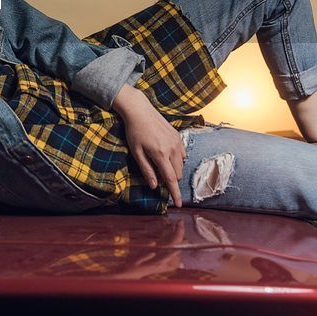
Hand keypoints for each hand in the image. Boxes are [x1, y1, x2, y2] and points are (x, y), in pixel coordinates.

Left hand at [113, 87, 185, 207]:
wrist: (140, 110)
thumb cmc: (134, 132)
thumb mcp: (136, 153)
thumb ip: (147, 170)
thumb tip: (155, 186)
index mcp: (160, 154)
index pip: (171, 180)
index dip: (175, 194)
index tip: (179, 205)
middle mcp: (172, 149)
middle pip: (177, 174)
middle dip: (169, 179)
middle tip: (155, 173)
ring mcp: (177, 142)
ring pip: (181, 165)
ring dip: (173, 170)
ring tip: (158, 161)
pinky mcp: (179, 136)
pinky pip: (182, 155)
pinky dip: (176, 160)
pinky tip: (165, 154)